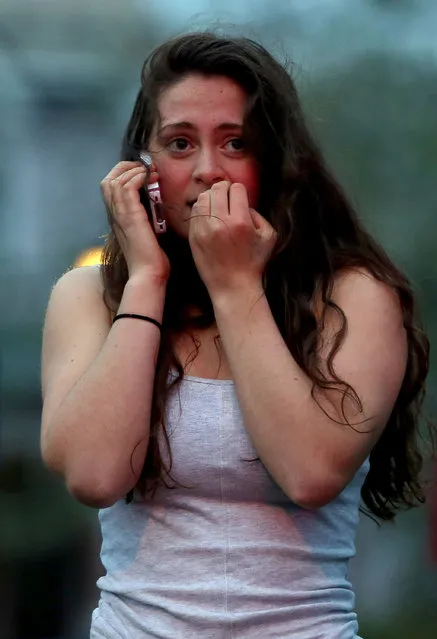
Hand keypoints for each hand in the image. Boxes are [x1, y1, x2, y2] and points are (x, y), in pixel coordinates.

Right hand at [100, 161, 169, 281]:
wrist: (148, 273)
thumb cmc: (150, 258)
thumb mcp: (146, 232)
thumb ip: (145, 217)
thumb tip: (155, 203)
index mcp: (117, 217)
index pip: (109, 187)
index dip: (123, 174)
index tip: (142, 173)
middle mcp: (115, 214)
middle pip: (108, 179)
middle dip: (125, 167)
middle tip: (144, 168)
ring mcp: (120, 215)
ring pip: (115, 180)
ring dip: (134, 171)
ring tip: (149, 172)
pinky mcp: (130, 216)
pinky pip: (127, 186)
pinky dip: (138, 177)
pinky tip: (151, 180)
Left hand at [188, 181, 276, 298]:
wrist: (232, 285)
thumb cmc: (253, 262)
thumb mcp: (269, 237)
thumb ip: (258, 215)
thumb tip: (243, 203)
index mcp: (240, 222)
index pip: (236, 188)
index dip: (239, 192)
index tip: (240, 200)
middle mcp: (220, 223)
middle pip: (217, 189)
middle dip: (224, 190)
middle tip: (228, 200)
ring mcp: (203, 229)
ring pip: (203, 197)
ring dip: (211, 198)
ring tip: (217, 207)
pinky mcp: (193, 236)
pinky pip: (194, 212)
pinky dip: (202, 210)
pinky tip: (209, 218)